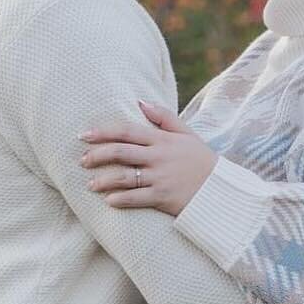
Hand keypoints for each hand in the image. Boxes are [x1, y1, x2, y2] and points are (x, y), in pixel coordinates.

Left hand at [79, 101, 216, 215]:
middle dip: (97, 156)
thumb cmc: (202, 161)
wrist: (221, 190)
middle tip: (82, 161)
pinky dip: (120, 199)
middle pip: (120, 152)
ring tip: (90, 185)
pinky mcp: (163, 197)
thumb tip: (139, 102)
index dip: (103, 132)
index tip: (84, 136)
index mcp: (162, 140)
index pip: (127, 131)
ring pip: (123, 177)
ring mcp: (160, 178)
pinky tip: (109, 201)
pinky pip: (136, 198)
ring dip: (103, 181)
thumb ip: (164, 117)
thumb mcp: (187, 134)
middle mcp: (158, 157)